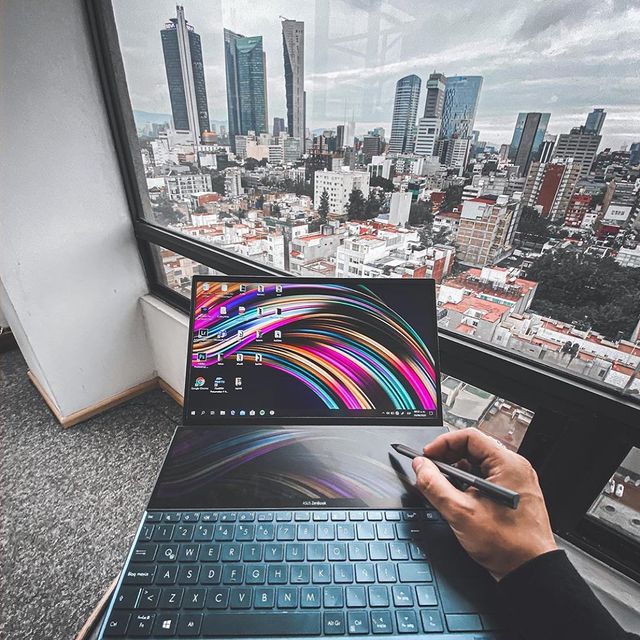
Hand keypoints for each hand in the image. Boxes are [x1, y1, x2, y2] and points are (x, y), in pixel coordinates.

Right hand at [412, 428, 556, 580]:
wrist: (530, 572)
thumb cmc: (508, 545)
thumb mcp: (460, 512)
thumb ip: (434, 485)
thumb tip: (420, 467)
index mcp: (507, 464)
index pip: (469, 436)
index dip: (443, 443)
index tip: (428, 456)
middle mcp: (514, 468)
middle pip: (472, 449)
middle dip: (447, 459)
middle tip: (430, 471)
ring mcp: (514, 482)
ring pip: (477, 465)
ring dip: (455, 473)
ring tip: (441, 488)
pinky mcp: (511, 495)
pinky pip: (484, 478)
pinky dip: (467, 484)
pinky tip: (456, 498)